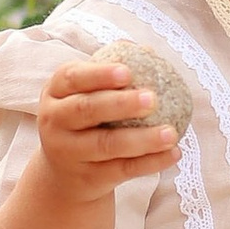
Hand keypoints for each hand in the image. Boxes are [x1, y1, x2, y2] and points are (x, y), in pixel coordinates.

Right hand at [35, 60, 180, 203]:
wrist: (65, 174)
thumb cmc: (85, 120)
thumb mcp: (86, 94)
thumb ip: (111, 73)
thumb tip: (147, 50)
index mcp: (55, 92)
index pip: (72, 78)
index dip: (99, 74)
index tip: (127, 71)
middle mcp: (55, 121)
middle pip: (86, 110)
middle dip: (120, 104)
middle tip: (152, 99)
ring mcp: (69, 153)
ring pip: (107, 145)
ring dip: (142, 139)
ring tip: (171, 133)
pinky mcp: (89, 178)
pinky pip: (123, 169)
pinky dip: (151, 163)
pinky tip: (174, 153)